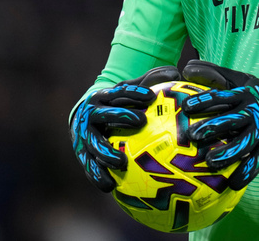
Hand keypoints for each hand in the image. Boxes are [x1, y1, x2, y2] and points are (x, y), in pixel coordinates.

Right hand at [70, 65, 180, 191]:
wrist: (84, 119)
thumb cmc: (115, 104)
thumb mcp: (128, 91)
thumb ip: (150, 82)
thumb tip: (176, 72)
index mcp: (103, 96)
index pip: (119, 92)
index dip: (135, 93)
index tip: (152, 97)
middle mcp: (91, 114)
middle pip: (105, 115)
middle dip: (122, 116)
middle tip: (142, 121)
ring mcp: (85, 135)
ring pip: (94, 143)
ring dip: (106, 152)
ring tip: (121, 162)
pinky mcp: (82, 154)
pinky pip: (88, 166)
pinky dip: (97, 175)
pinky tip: (110, 186)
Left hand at [180, 60, 258, 188]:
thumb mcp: (242, 80)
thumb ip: (217, 74)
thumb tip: (188, 68)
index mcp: (243, 95)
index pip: (221, 97)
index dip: (204, 101)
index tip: (186, 107)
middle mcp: (252, 112)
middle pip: (231, 120)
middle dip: (212, 127)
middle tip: (193, 135)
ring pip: (245, 142)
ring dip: (228, 152)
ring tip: (211, 161)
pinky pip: (258, 160)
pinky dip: (247, 172)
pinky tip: (234, 183)